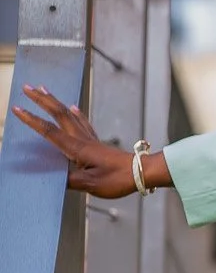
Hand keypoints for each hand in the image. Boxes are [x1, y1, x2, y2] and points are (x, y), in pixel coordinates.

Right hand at [12, 85, 138, 196]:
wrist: (142, 173)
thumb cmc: (118, 179)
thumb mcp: (90, 185)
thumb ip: (68, 180)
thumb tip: (51, 176)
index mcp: (76, 148)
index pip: (49, 131)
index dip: (32, 120)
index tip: (17, 109)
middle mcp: (82, 139)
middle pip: (58, 114)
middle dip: (41, 100)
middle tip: (27, 87)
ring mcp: (90, 139)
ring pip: (69, 114)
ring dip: (55, 101)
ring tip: (44, 89)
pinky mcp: (98, 142)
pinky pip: (83, 122)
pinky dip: (76, 113)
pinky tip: (74, 107)